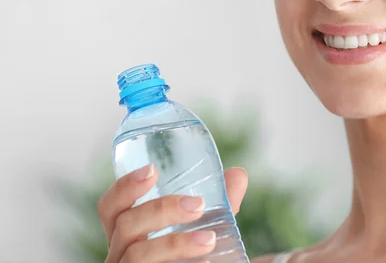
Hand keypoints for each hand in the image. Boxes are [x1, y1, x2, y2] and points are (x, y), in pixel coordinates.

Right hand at [98, 165, 248, 262]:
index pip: (110, 207)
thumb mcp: (204, 228)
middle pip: (124, 226)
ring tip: (210, 239)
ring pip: (136, 256)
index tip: (152, 170)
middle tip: (198, 205)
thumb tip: (238, 174)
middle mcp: (119, 255)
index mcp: (127, 234)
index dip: (124, 187)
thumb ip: (220, 204)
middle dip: (161, 210)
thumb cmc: (193, 256)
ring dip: (174, 243)